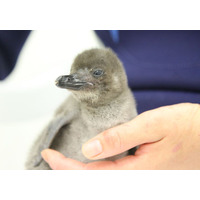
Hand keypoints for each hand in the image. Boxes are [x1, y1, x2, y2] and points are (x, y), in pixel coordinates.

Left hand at [41, 103, 199, 169]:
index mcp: (136, 173)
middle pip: (92, 182)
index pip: (90, 176)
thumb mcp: (151, 126)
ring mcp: (141, 179)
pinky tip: (90, 159)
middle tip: (52, 158)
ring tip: (64, 159)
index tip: (49, 156)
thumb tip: (89, 149)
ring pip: (101, 179)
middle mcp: (137, 180)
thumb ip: (119, 138)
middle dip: (68, 171)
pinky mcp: (143, 173)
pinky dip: (95, 168)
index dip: (65, 167)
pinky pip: (112, 174)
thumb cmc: (185, 127)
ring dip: (80, 171)